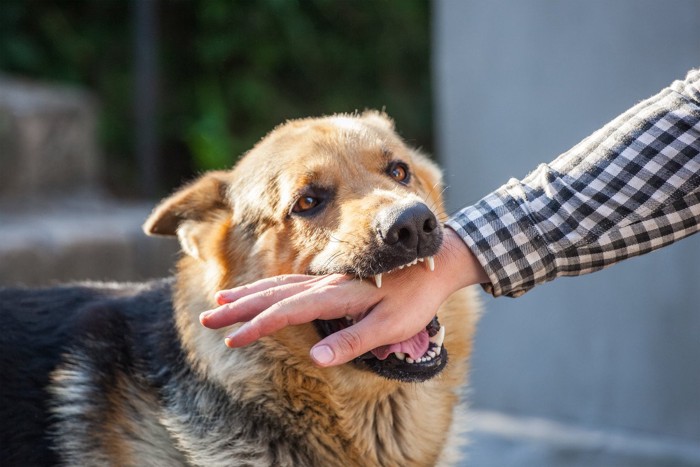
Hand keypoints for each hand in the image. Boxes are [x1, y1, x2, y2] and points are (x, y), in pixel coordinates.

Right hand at [199, 228, 487, 365]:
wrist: (437, 262)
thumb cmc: (416, 298)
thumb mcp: (392, 325)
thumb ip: (354, 341)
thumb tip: (317, 358)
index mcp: (338, 295)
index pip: (289, 311)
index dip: (259, 326)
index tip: (233, 338)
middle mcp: (327, 284)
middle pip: (274, 294)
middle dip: (240, 306)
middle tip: (209, 316)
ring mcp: (329, 279)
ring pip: (280, 284)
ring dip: (250, 293)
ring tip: (222, 300)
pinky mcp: (334, 280)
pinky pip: (294, 282)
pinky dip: (270, 287)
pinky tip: (261, 293)